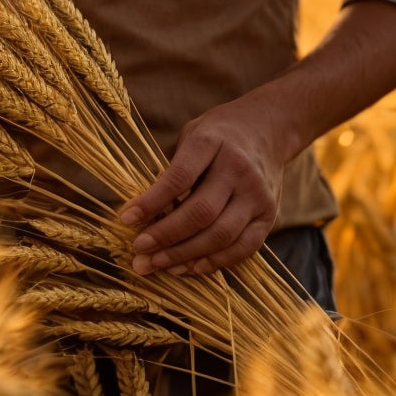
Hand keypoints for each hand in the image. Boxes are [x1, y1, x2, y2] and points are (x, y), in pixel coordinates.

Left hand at [118, 89, 297, 276]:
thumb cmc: (219, 135)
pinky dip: (215, 262)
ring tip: (156, 264)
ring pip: (221, 236)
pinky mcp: (269, 215)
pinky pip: (243, 248)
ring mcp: (258, 195)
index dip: (151, 202)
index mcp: (212, 143)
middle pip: (200, 213)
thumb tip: (142, 213)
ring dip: (184, 256)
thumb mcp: (192, 135)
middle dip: (165, 236)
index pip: (179, 178)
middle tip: (138, 251)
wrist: (269, 127)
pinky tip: (189, 267)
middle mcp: (238, 170)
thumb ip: (172, 170)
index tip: (126, 219)